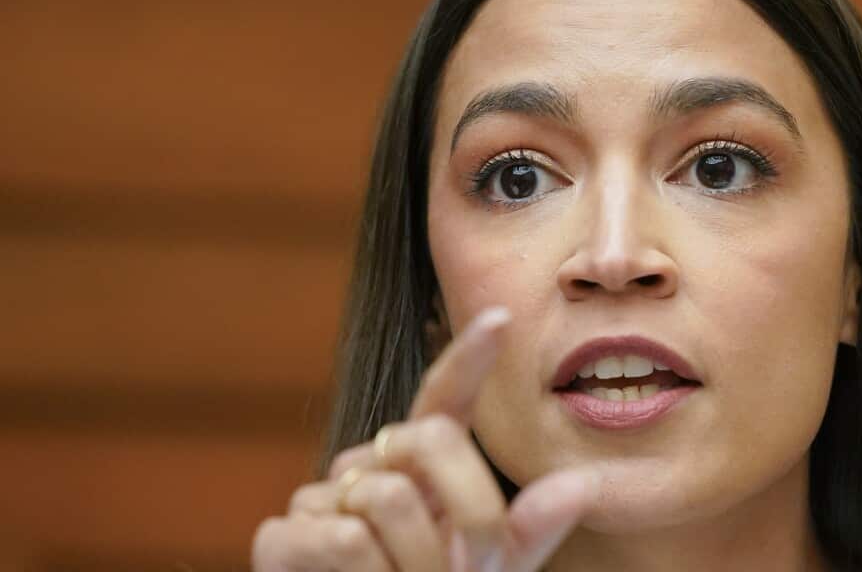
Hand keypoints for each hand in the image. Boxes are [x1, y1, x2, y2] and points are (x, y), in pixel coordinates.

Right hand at [251, 307, 598, 570]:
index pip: (444, 399)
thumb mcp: (487, 570)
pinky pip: (343, 538)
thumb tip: (581, 484)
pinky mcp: (278, 537)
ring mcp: (319, 498)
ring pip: (387, 498)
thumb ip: (528, 532)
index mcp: (422, 468)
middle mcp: (370, 468)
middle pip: (432, 440)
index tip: (502, 317)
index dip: (469, 357)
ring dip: (414, 562)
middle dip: (470, 512)